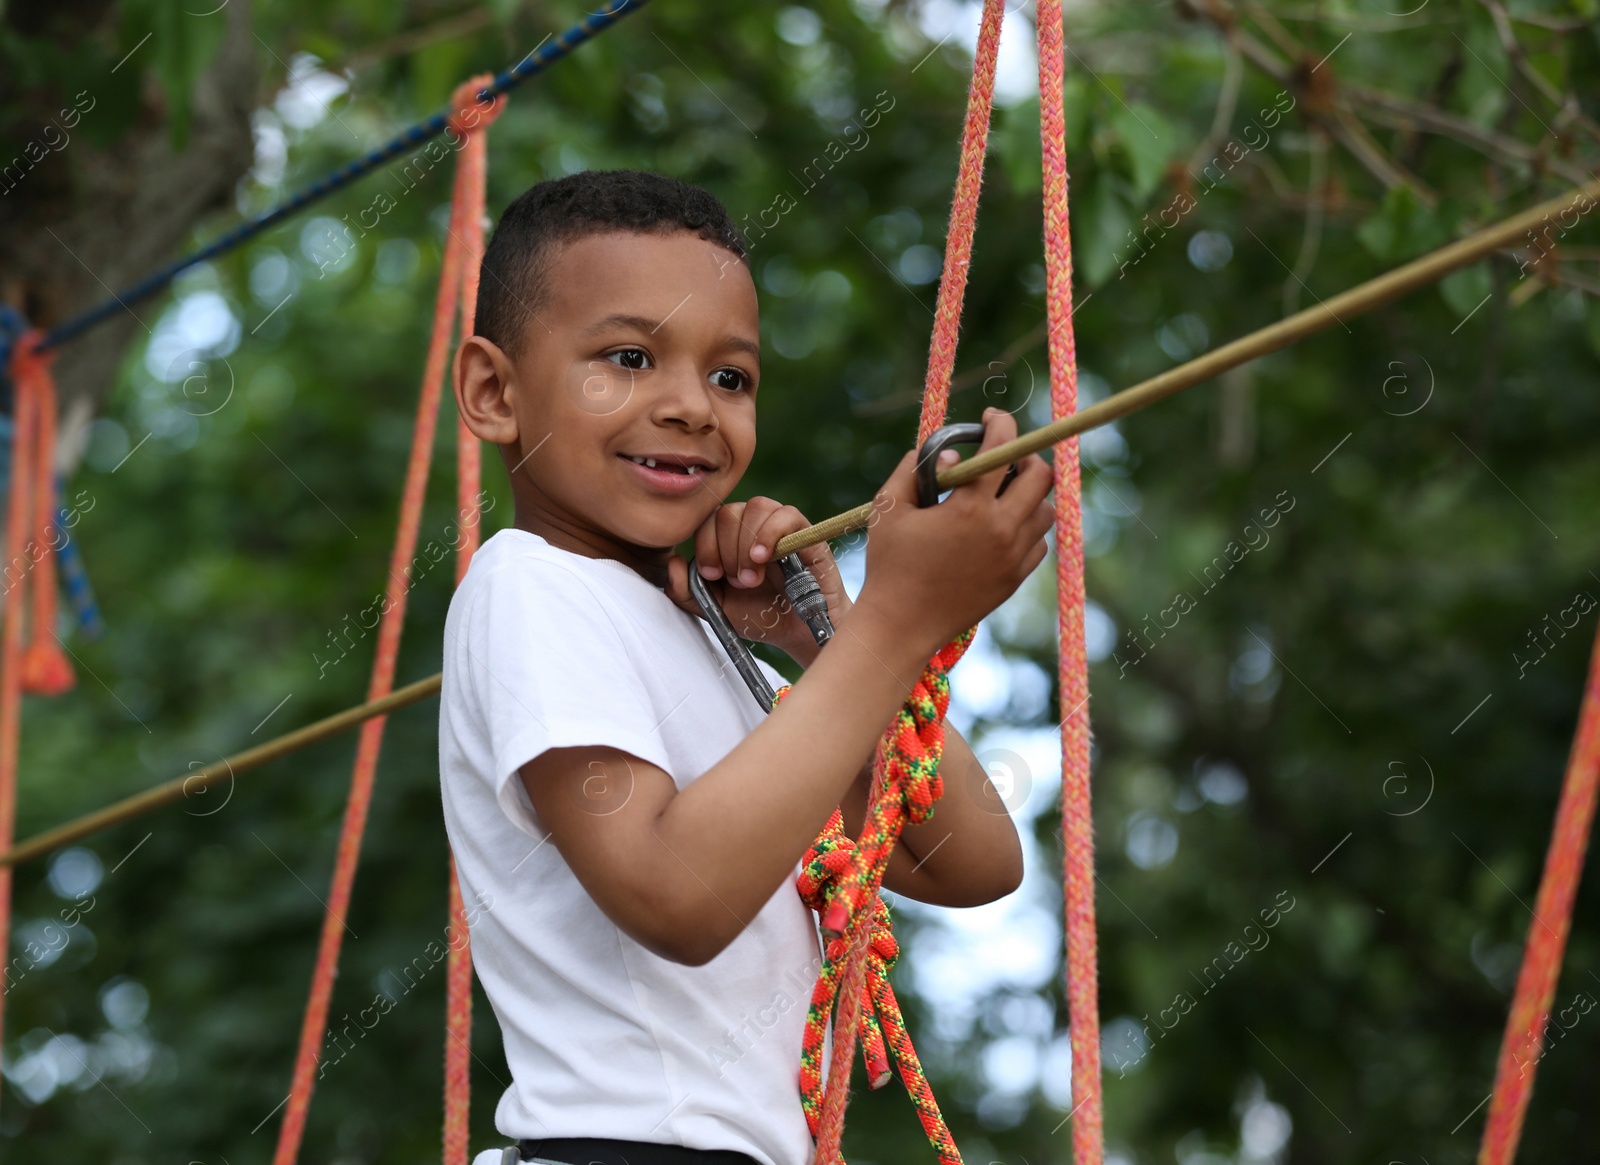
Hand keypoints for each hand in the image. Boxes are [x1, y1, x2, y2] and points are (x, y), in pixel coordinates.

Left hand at [664, 497, 852, 664]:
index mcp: (728, 538)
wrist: (797, 633)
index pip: (707, 520)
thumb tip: (673, 563)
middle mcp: (753, 526)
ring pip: (755, 506)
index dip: (705, 545)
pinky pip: (786, 514)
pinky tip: (764, 558)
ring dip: (747, 543)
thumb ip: (688, 591)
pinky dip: (770, 533)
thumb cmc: (759, 616)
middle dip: (726, 550)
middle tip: (739, 581)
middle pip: (728, 512)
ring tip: (752, 576)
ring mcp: (780, 526)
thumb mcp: (716, 608)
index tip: (713, 575)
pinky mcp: (806, 532)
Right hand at [852, 407, 1053, 656]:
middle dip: (1023, 456)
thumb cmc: (889, 565)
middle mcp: (1001, 530)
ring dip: (1028, 493)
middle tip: (1000, 458)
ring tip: (1001, 492)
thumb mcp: (888, 509)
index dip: (1001, 424)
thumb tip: (947, 452)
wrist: (902, 625)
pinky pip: (1039, 542)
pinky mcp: (1015, 579)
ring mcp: (1013, 557)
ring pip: (1045, 510)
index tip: (992, 418)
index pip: (1002, 449)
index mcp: (970, 508)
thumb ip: (914, 470)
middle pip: (1040, 475)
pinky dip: (1027, 526)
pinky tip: (1001, 525)